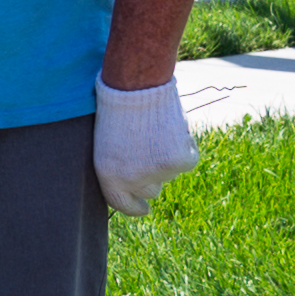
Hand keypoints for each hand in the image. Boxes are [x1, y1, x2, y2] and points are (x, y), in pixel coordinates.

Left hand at [93, 70, 199, 216]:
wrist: (136, 86)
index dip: (135, 208)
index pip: (123, 205)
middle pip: (150, 190)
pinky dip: (185, 146)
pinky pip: (188, 160)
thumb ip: (120, 169)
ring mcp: (157, 172)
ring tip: (155, 130)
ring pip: (169, 173)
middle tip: (150, 149)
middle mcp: (132, 180)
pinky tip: (171, 128)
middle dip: (152, 176)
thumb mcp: (107, 144)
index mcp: (108, 176)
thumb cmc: (117, 108)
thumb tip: (137, 186)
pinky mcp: (179, 161)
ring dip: (167, 157)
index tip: (144, 209)